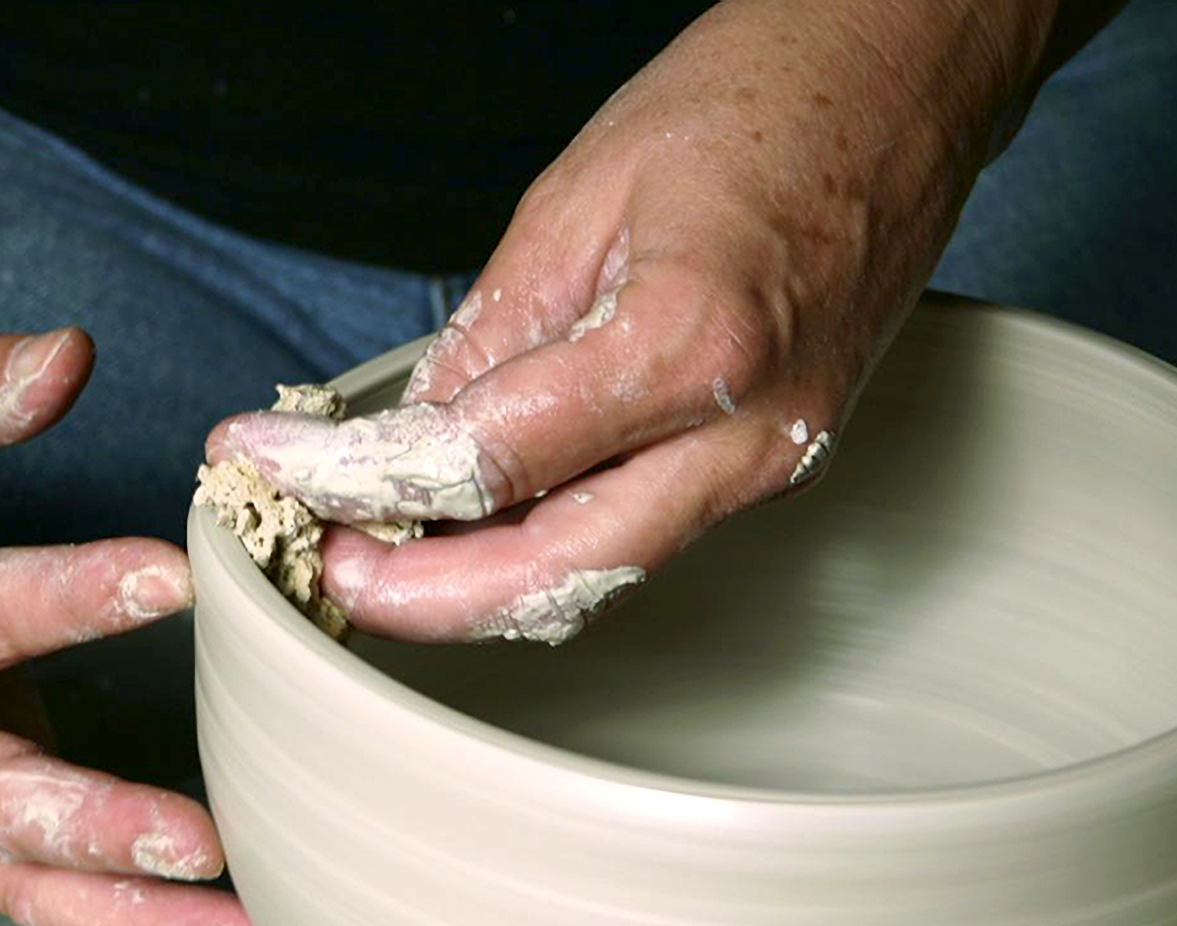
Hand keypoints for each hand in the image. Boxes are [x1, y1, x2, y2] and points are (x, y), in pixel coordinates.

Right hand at [0, 329, 248, 925]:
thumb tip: (68, 357)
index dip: (66, 596)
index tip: (171, 576)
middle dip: (92, 822)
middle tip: (196, 839)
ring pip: (17, 872)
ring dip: (121, 907)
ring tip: (229, 921)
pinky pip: (38, 889)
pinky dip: (115, 916)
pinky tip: (207, 923)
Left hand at [210, 1, 1025, 643]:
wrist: (903, 77)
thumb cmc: (760, 97)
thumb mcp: (574, 197)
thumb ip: (489, 336)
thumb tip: (415, 438)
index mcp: (689, 340)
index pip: (485, 460)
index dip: (358, 478)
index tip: (272, 462)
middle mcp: (746, 430)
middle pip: (555, 573)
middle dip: (422, 597)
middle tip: (330, 565)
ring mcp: (776, 457)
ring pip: (604, 574)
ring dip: (481, 587)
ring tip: (382, 553)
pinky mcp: (779, 456)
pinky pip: (646, 532)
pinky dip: (549, 545)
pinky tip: (478, 525)